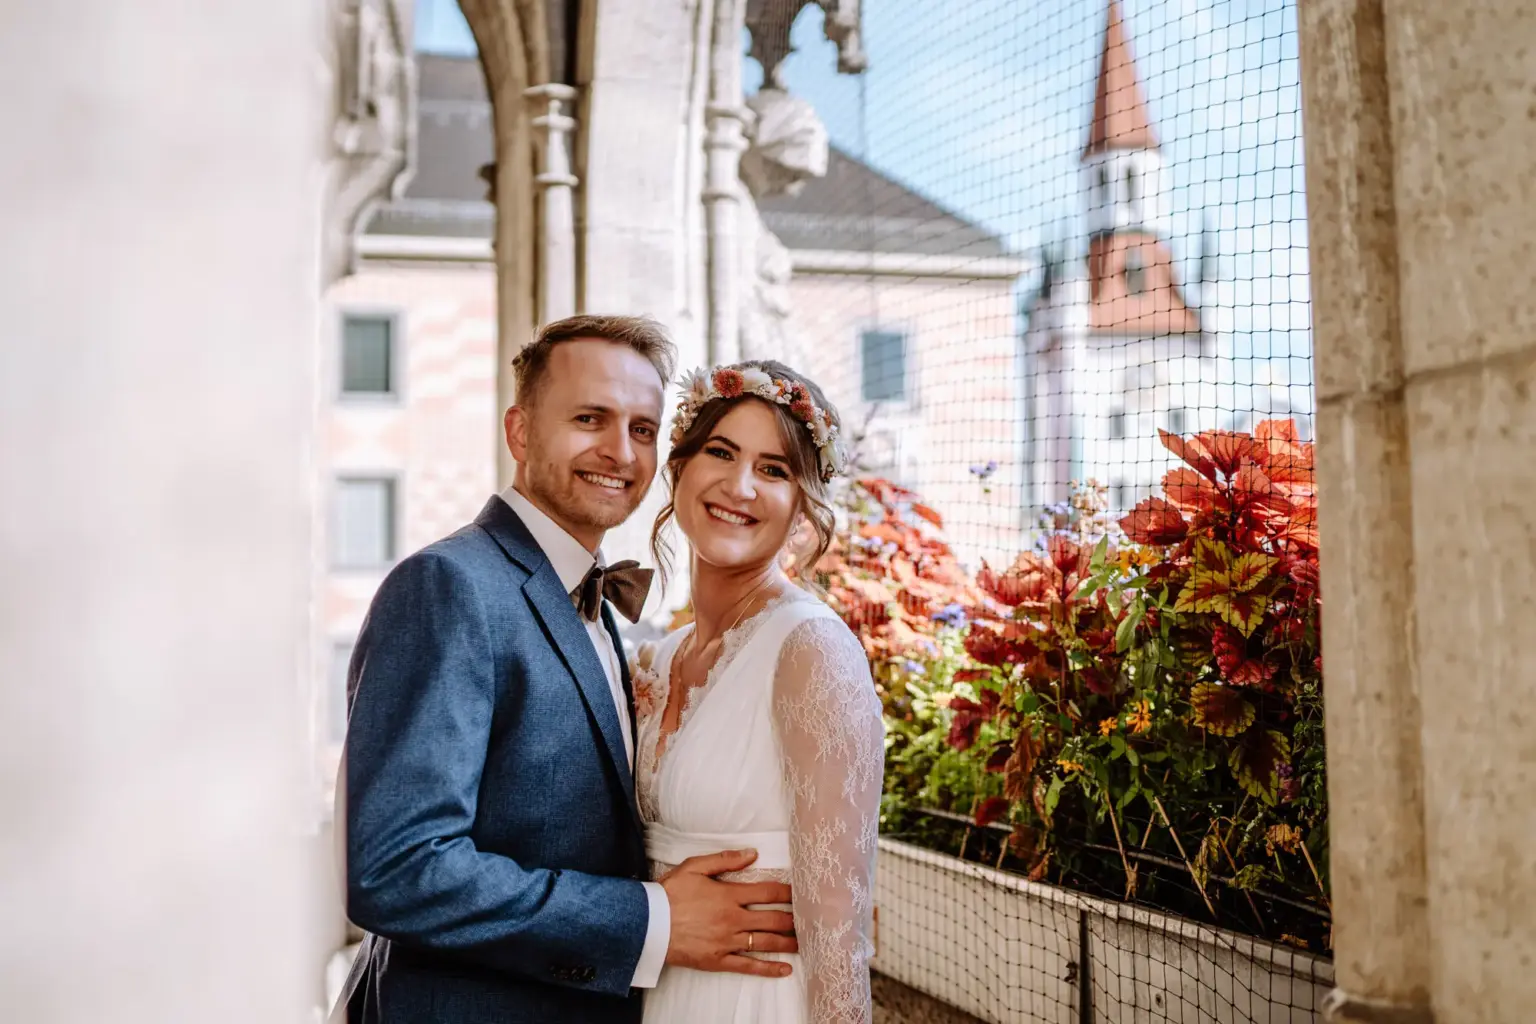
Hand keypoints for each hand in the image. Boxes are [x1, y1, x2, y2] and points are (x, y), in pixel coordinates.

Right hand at [659, 848, 797, 977]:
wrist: (648, 923)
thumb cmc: (670, 893)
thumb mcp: (694, 866)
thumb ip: (725, 860)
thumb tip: (752, 853)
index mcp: (729, 895)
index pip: (768, 891)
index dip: (788, 892)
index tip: (802, 892)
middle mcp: (733, 919)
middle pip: (773, 919)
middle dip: (794, 919)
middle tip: (810, 919)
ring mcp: (727, 942)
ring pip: (765, 942)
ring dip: (788, 942)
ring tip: (805, 942)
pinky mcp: (719, 960)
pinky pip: (748, 966)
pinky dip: (768, 968)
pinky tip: (785, 969)